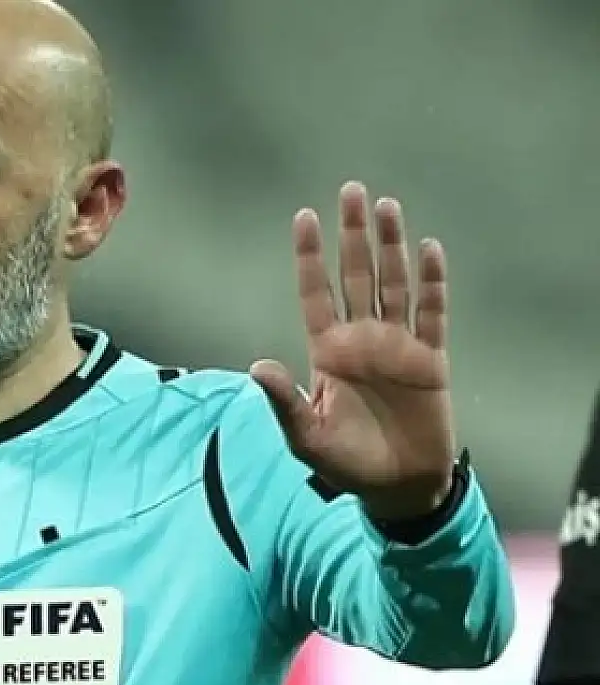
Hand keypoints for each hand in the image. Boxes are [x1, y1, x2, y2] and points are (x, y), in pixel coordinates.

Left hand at [250, 181, 455, 520]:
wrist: (396, 487)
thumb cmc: (345, 463)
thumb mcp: (306, 435)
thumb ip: (284, 401)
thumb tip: (256, 366)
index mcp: (328, 351)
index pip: (316, 292)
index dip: (309, 256)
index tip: (303, 217)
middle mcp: (361, 339)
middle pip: (356, 275)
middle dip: (353, 235)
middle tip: (351, 190)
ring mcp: (397, 345)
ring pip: (393, 284)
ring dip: (392, 246)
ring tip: (388, 207)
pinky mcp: (430, 359)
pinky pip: (432, 313)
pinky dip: (432, 283)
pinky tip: (429, 250)